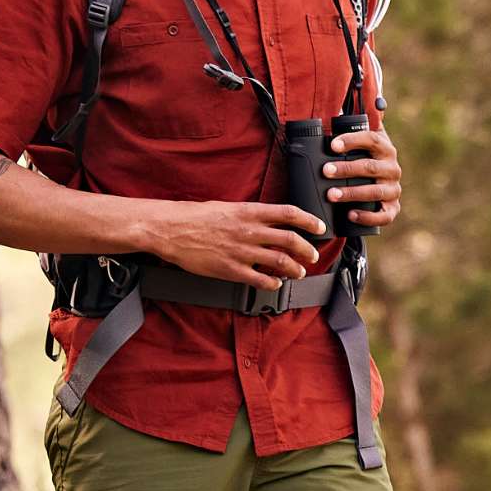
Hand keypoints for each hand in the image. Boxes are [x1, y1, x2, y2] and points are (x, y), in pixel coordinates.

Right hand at [146, 200, 324, 289]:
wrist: (171, 229)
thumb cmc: (195, 216)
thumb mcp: (227, 207)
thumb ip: (249, 214)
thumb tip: (268, 220)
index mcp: (249, 211)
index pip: (289, 213)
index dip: (309, 221)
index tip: (319, 227)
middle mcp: (250, 231)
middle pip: (290, 240)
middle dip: (307, 250)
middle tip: (312, 255)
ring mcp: (242, 251)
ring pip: (280, 262)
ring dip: (294, 268)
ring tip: (299, 272)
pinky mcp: (231, 270)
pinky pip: (260, 280)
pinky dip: (272, 283)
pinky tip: (275, 283)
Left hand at [326, 125, 402, 229]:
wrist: (382, 187)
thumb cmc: (363, 161)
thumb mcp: (361, 145)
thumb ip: (350, 128)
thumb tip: (335, 110)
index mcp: (384, 148)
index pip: (370, 140)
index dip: (352, 141)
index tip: (332, 145)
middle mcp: (392, 168)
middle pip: (370, 167)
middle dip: (346, 169)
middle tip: (325, 171)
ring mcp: (394, 189)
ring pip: (375, 191)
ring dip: (352, 193)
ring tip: (331, 195)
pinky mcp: (393, 208)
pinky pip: (384, 215)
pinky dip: (367, 216)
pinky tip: (350, 215)